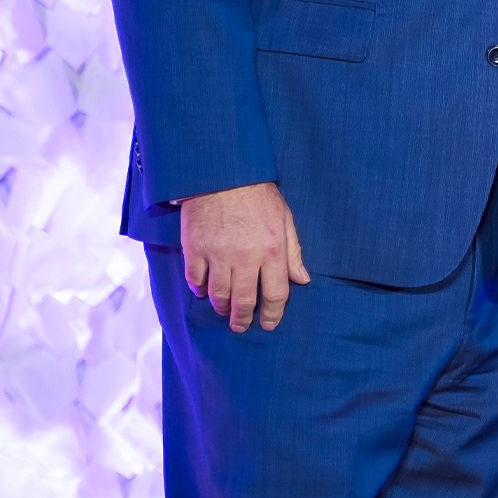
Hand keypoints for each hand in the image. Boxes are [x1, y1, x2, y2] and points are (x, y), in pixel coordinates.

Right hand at [180, 181, 308, 332]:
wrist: (223, 170)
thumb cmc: (258, 194)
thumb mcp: (285, 218)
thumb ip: (293, 252)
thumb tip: (302, 280)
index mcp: (272, 250)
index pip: (276, 294)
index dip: (273, 314)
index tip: (269, 324)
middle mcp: (245, 257)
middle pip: (244, 301)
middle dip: (243, 319)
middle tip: (241, 326)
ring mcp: (217, 254)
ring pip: (218, 295)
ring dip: (222, 307)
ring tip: (224, 310)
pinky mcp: (195, 248)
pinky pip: (195, 280)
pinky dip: (199, 290)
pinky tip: (204, 291)